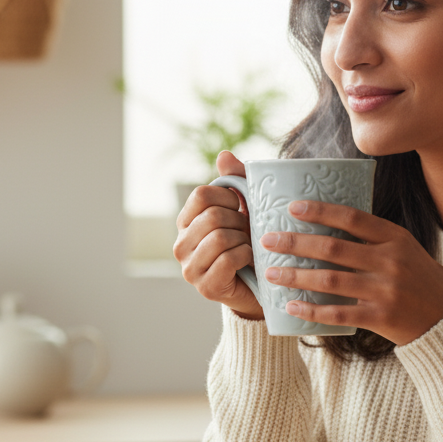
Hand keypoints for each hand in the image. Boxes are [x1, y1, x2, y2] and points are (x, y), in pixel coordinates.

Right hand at [174, 151, 263, 320]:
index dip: (228, 197)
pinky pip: (229, 259)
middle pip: (212, 216)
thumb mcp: (244, 208)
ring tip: (249, 245)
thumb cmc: (250, 241)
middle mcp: (180, 244)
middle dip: (239, 221)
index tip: (240, 207)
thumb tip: (224, 155)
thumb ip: (235, 181)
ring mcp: (190, 268)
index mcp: (185, 221)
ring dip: (243, 239)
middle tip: (247, 231)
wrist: (261, 285)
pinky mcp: (205, 287)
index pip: (201, 195)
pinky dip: (246, 255)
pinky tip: (250, 259)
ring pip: (220, 238)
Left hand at [260, 200, 442, 345]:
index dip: (320, 211)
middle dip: (296, 243)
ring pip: (331, 281)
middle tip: (268, 240)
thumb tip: (328, 222)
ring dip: (297, 276)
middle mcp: (390, 262)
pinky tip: (292, 305)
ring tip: (271, 273)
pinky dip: (312, 310)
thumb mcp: (404, 249)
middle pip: (333, 248)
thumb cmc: (420, 279)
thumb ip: (373, 237)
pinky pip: (338, 313)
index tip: (293, 208)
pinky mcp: (380, 318)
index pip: (352, 218)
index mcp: (395, 238)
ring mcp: (385, 291)